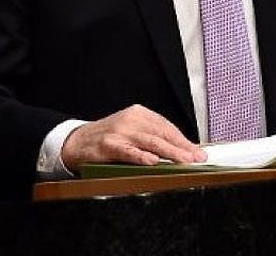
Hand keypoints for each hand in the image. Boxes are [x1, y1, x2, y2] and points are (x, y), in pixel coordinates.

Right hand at [60, 104, 206, 171]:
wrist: (77, 141)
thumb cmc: (108, 138)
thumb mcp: (131, 131)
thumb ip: (152, 137)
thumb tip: (181, 150)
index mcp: (139, 113)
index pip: (167, 127)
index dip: (184, 140)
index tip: (198, 151)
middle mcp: (131, 120)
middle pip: (162, 134)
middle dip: (182, 147)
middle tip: (197, 158)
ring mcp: (119, 132)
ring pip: (150, 142)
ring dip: (170, 153)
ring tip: (184, 161)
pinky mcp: (108, 145)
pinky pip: (128, 151)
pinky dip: (141, 156)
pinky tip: (153, 161)